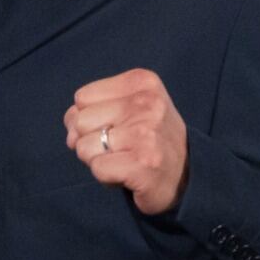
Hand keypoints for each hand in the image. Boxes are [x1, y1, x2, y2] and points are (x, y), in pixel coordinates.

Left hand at [65, 68, 188, 215]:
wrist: (188, 174)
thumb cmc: (147, 138)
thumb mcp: (126, 107)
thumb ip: (90, 109)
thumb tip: (70, 135)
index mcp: (142, 82)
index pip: (82, 98)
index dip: (90, 118)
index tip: (118, 127)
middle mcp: (147, 104)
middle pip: (79, 122)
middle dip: (91, 140)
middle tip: (122, 147)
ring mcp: (146, 133)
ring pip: (83, 147)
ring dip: (98, 160)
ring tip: (126, 159)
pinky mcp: (144, 163)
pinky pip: (98, 169)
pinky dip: (107, 177)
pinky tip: (129, 174)